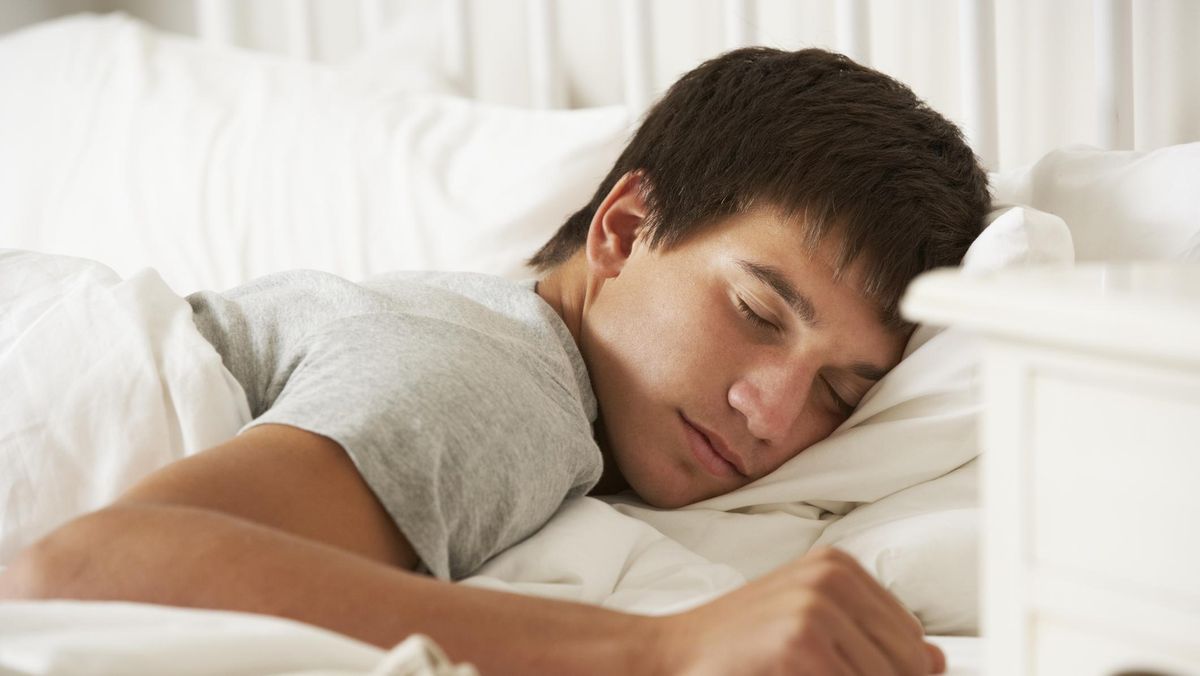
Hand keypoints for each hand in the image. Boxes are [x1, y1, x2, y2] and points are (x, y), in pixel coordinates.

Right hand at [653, 547, 945, 675]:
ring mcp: (816, 610)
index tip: (844, 670)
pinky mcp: (800, 646)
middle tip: (815, 672)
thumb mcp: (810, 628)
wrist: (669, 656)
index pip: (912, 641)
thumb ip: (873, 640)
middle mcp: (831, 579)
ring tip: (798, 674)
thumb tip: (938, 663)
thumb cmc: (736, 649)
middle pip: (908, 664)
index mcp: (838, 567)